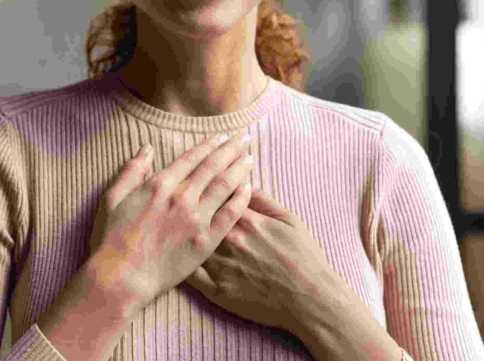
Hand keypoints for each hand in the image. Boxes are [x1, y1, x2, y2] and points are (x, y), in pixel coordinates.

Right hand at [87, 133, 254, 306]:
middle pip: (213, 166)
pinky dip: (241, 199)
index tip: (222, 136)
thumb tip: (147, 149)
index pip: (192, 157)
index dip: (209, 144)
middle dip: (231, 149)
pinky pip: (230, 215)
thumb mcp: (113, 198)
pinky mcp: (206, 241)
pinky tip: (249, 189)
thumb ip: (132, 171)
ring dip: (239, 169)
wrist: (121, 279)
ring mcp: (196, 219)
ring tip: (250, 157)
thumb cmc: (111, 240)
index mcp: (160, 185)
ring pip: (225, 186)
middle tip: (245, 138)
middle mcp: (182, 197)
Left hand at [184, 185, 350, 334]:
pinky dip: (180, 263)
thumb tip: (242, 183)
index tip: (199, 185)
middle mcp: (229, 240)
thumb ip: (263, 200)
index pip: (214, 194)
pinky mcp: (217, 290)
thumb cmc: (303, 257)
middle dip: (187, 207)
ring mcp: (221, 266)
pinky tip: (176, 256)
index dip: (204, 187)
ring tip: (173, 226)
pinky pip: (189, 275)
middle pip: (197, 215)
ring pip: (188, 243)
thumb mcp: (288, 219)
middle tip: (180, 203)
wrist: (310, 298)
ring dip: (181, 232)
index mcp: (246, 219)